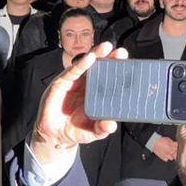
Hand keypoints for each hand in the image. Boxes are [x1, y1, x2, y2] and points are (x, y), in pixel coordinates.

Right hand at [29, 42, 126, 165]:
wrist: (55, 136)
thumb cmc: (76, 129)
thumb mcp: (92, 132)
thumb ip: (102, 129)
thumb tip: (111, 125)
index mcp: (98, 93)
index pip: (110, 78)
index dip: (118, 69)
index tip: (130, 63)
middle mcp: (87, 85)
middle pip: (100, 67)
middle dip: (110, 58)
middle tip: (121, 53)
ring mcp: (74, 82)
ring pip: (86, 65)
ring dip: (96, 55)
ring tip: (106, 48)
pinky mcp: (61, 83)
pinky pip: (72, 71)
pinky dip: (81, 64)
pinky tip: (90, 59)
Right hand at [151, 137, 177, 161]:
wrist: (154, 142)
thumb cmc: (161, 140)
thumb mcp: (169, 140)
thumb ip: (173, 143)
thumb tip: (176, 144)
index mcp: (172, 147)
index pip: (178, 149)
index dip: (177, 148)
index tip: (176, 147)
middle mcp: (170, 152)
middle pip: (176, 155)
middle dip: (175, 153)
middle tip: (173, 150)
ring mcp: (166, 155)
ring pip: (172, 158)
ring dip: (171, 156)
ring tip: (169, 153)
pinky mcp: (163, 157)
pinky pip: (166, 160)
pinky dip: (166, 158)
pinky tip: (165, 155)